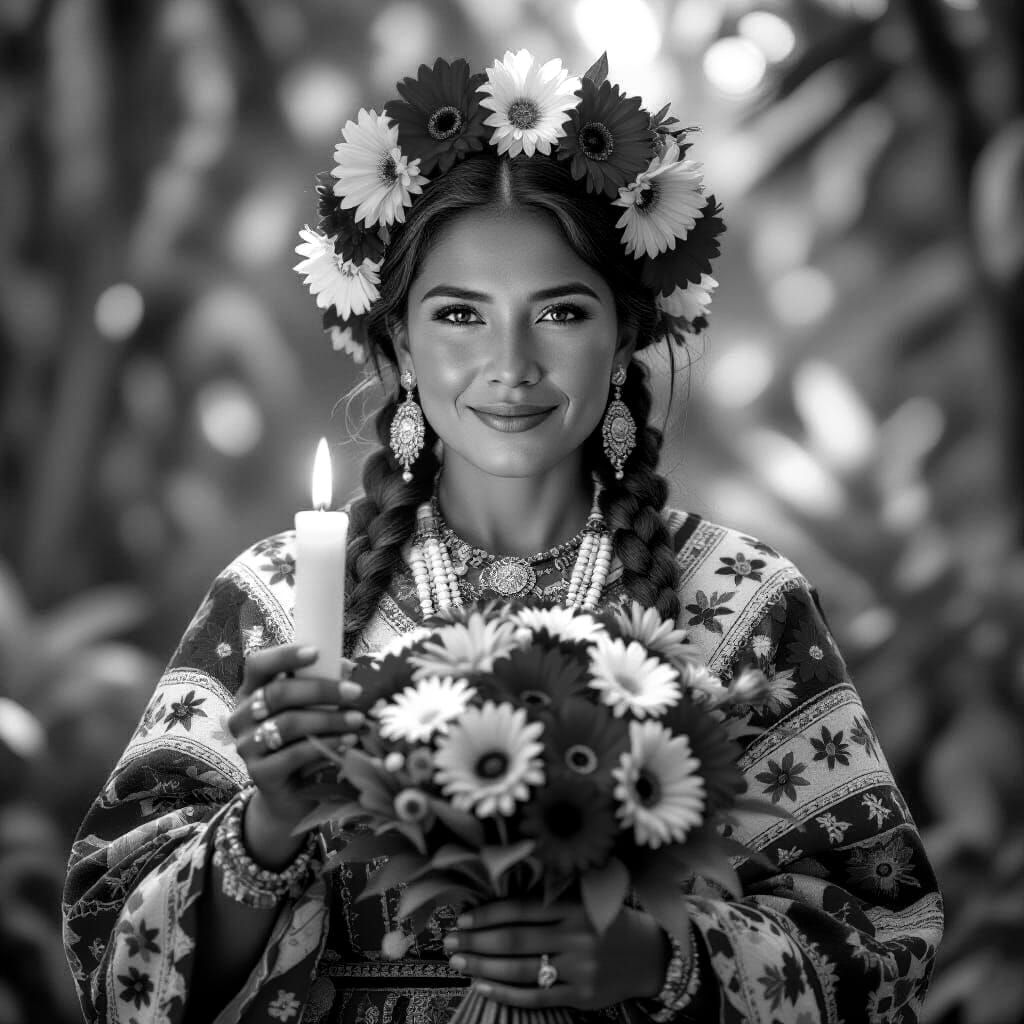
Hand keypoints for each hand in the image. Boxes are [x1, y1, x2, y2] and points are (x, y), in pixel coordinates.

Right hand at [228, 644, 363, 854]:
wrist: (291, 793)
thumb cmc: (304, 739)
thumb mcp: (311, 708)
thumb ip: (322, 685)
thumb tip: (347, 667)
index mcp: (251, 691)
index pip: (258, 664)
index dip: (285, 655)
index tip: (317, 652)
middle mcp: (241, 716)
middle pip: (278, 693)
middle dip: (322, 690)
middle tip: (355, 692)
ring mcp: (246, 746)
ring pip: (288, 723)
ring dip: (329, 719)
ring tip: (357, 720)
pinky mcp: (258, 773)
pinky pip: (293, 754)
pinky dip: (324, 746)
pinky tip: (347, 742)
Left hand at [443, 900, 670, 1009]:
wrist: (647, 954)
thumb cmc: (603, 919)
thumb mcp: (582, 898)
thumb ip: (546, 898)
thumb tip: (491, 903)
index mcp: (575, 903)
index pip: (520, 908)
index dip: (487, 914)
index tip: (461, 919)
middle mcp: (578, 934)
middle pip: (515, 939)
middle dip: (476, 941)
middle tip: (448, 943)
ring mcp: (580, 967)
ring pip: (521, 969)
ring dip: (483, 967)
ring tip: (459, 963)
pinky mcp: (582, 995)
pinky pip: (535, 996)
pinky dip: (505, 993)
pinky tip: (483, 986)